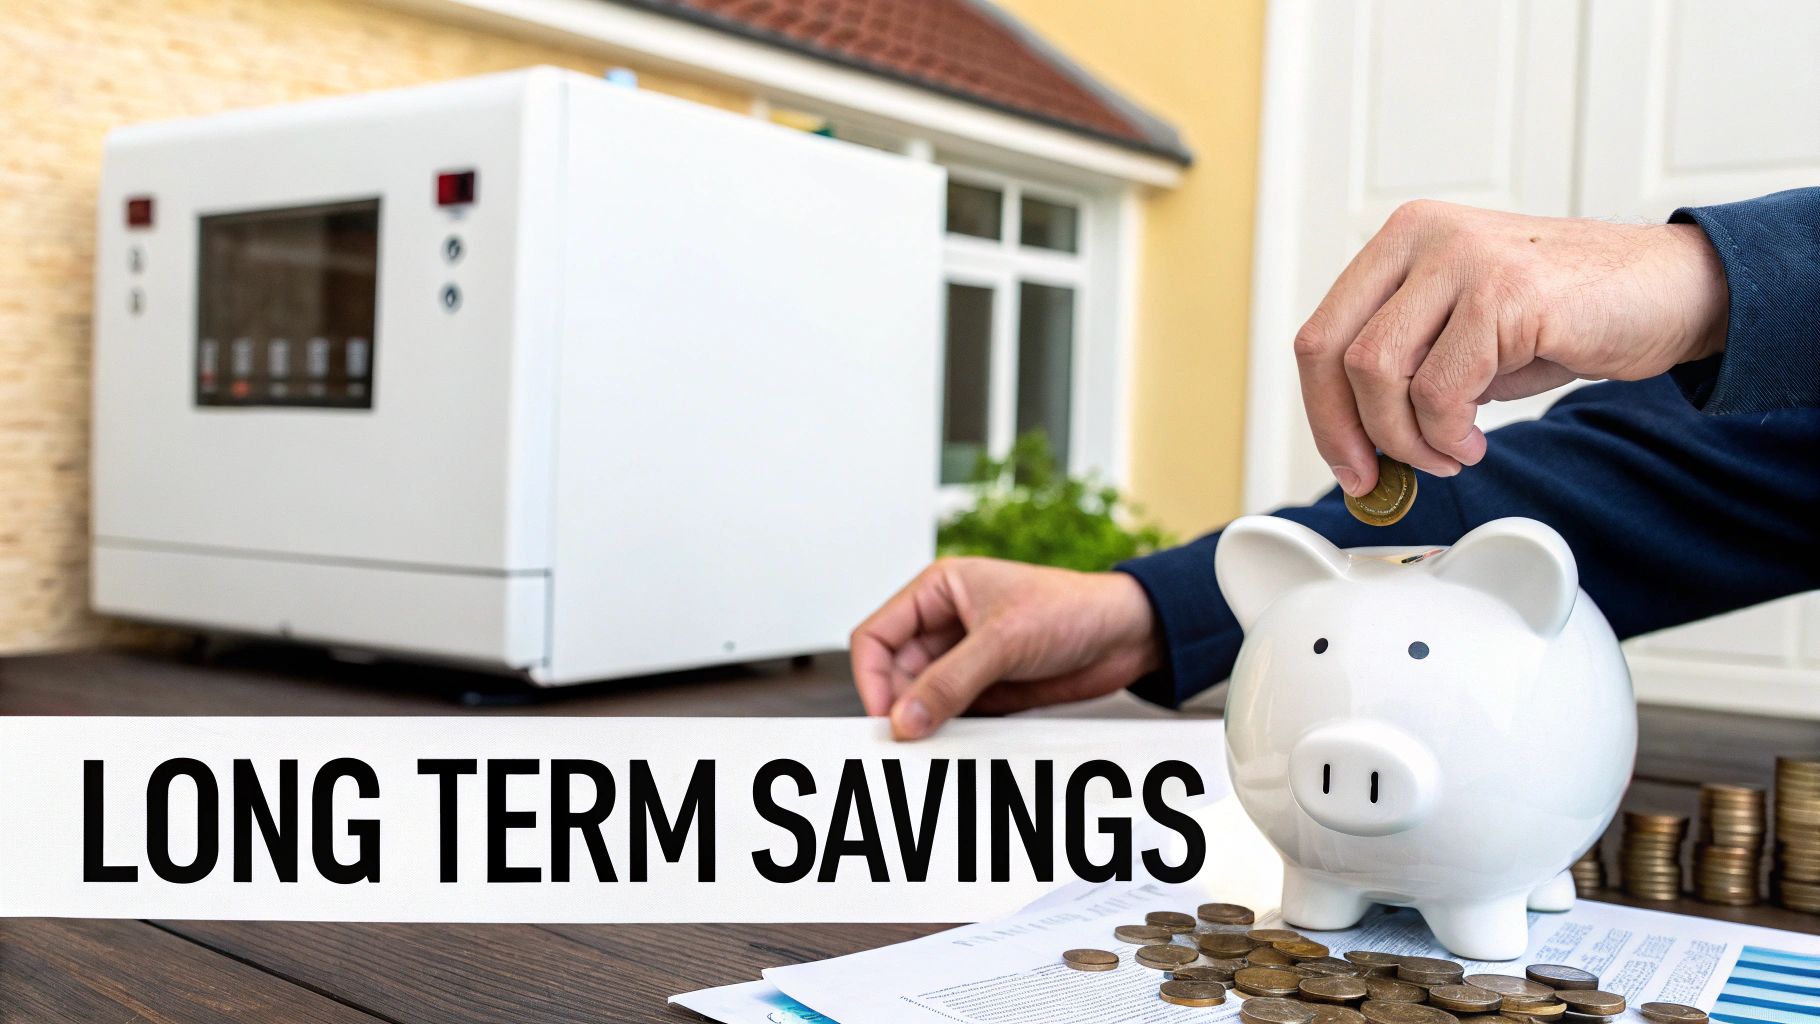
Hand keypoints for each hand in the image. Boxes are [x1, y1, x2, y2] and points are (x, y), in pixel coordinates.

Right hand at [850, 558, 1162, 739]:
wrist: (1129, 635)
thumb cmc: (1072, 609)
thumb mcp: (1003, 641)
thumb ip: (949, 682)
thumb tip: (904, 718)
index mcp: (939, 591)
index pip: (877, 634)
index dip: (871, 675)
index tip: (885, 714)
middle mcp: (945, 624)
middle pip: (893, 671)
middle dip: (897, 703)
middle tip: (905, 738)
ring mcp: (965, 658)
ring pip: (920, 696)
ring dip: (923, 720)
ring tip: (931, 742)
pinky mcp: (987, 688)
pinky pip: (951, 714)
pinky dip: (949, 732)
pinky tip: (956, 743)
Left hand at [1295, 200, 1728, 493]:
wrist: (1669, 292)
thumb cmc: (1565, 315)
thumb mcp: (1462, 332)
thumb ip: (1407, 365)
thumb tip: (1356, 442)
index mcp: (1403, 239)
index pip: (1321, 333)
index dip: (1321, 410)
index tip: (1346, 461)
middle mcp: (1424, 236)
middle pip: (1332, 352)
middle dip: (1347, 431)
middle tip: (1379, 474)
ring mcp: (1464, 259)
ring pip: (1379, 373)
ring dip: (1406, 438)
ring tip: (1447, 454)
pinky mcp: (1507, 293)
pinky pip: (1441, 390)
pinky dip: (1448, 435)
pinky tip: (1474, 442)